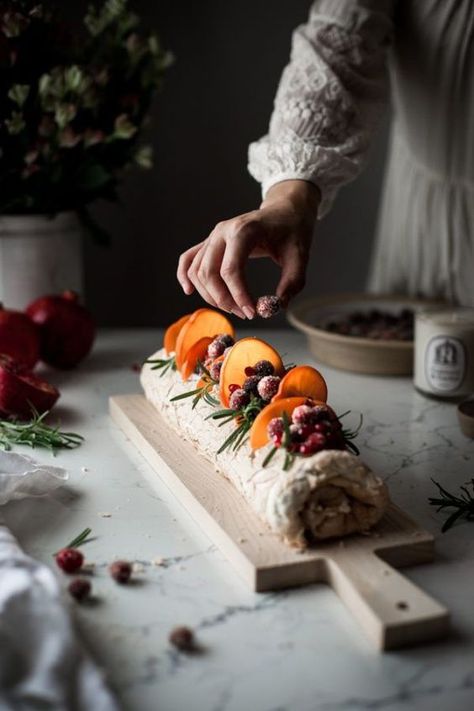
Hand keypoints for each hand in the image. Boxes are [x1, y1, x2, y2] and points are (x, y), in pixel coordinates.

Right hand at [176, 180, 319, 318]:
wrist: (285, 211)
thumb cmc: (292, 231)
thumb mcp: (300, 256)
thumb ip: (291, 283)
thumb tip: (275, 307)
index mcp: (244, 230)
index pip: (231, 269)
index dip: (239, 296)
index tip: (253, 312)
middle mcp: (223, 231)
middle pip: (209, 273)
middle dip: (224, 299)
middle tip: (244, 313)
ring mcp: (213, 236)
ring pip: (198, 271)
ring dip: (210, 295)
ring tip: (233, 307)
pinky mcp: (210, 243)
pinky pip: (189, 260)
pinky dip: (185, 276)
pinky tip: (189, 291)